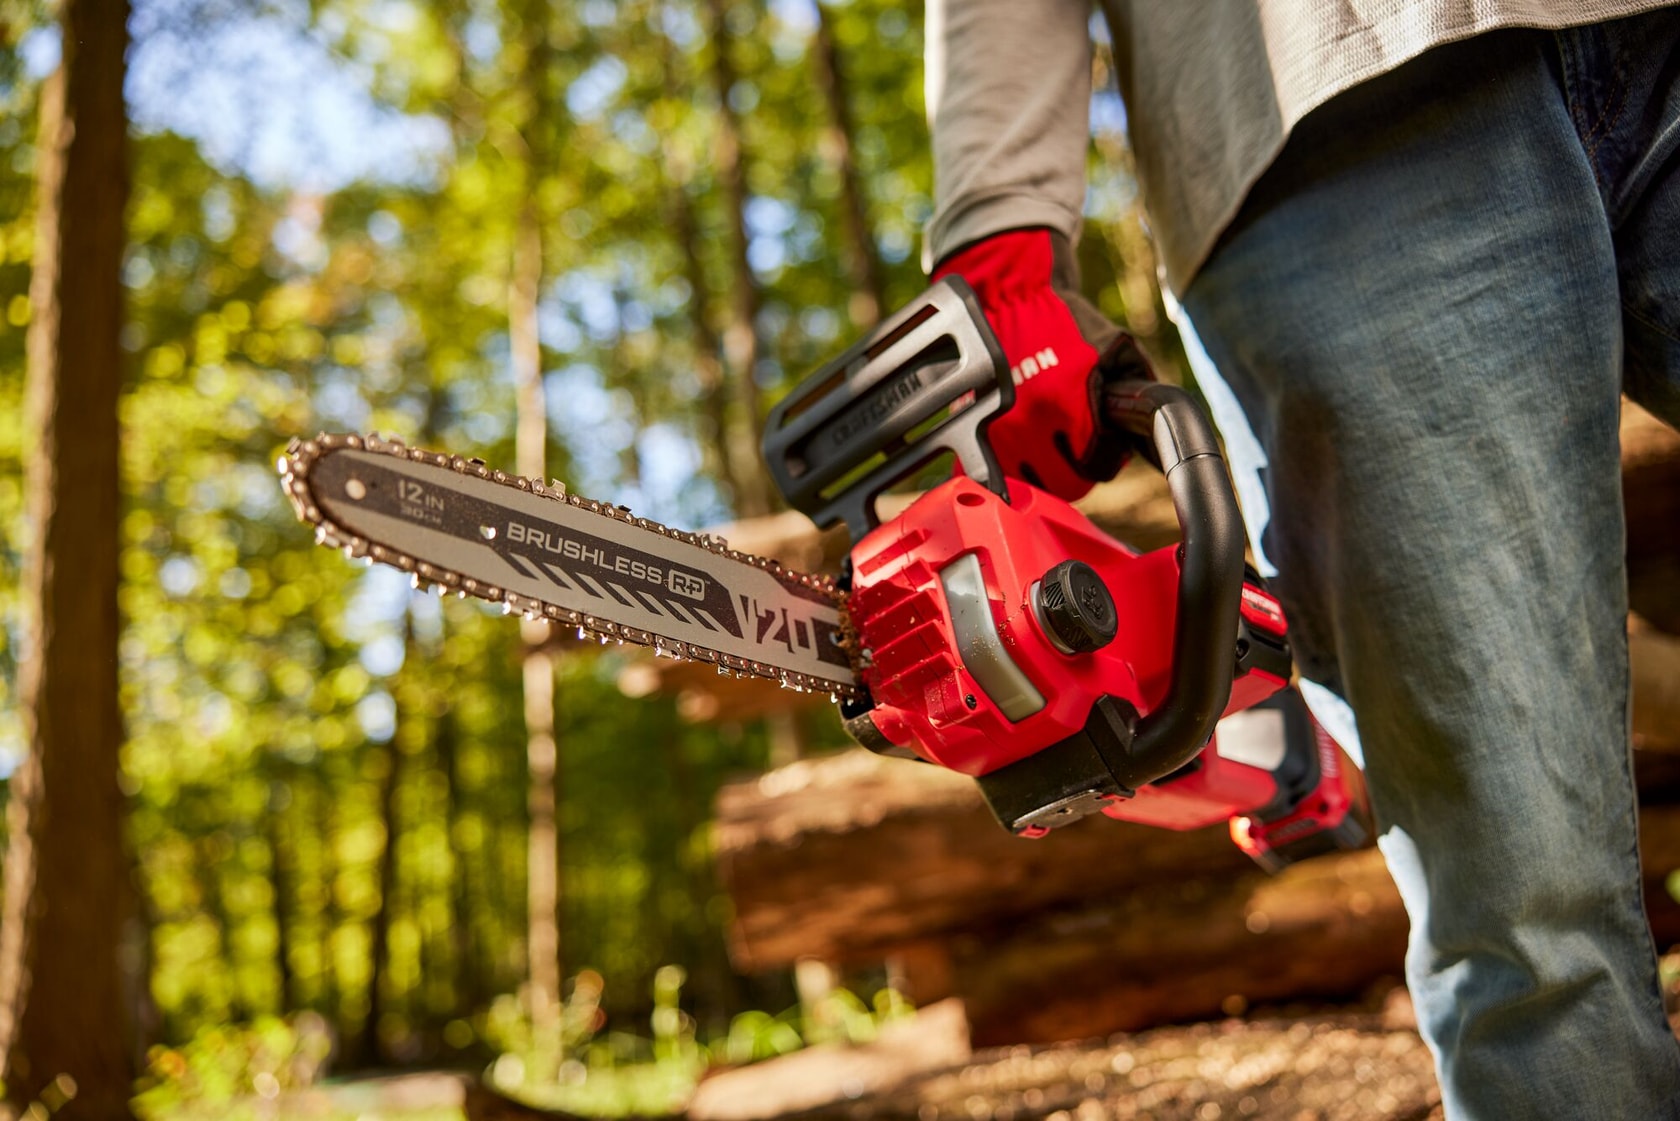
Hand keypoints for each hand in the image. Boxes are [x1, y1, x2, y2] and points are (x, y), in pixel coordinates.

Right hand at [933, 227, 1152, 500]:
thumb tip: (1145, 423)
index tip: (1105, 452)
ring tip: (1051, 455)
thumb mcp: (1115, 346)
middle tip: (1080, 456)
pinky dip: (1008, 467)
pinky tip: (1021, 451)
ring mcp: (997, 428)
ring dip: (1044, 474)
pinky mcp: (971, 427)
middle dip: (1078, 472)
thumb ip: (1135, 384)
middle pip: (1065, 484)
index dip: (1107, 462)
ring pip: (1029, 482)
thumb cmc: (1063, 319)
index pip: (1096, 466)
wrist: (1009, 295)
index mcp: (1068, 407)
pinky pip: (993, 469)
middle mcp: (1031, 425)